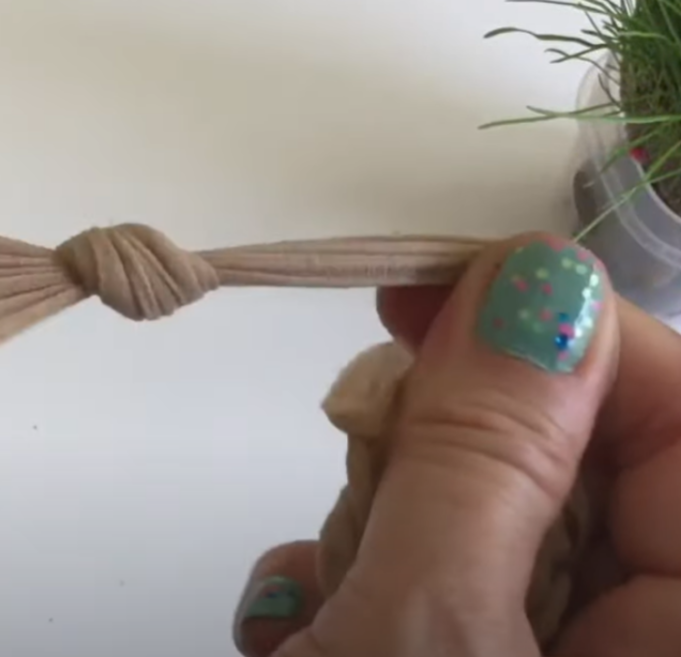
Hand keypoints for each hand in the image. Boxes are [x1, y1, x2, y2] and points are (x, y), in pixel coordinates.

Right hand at [232, 233, 680, 655]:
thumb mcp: (426, 629)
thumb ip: (482, 455)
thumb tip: (535, 270)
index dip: (570, 329)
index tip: (439, 287)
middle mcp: (644, 648)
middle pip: (576, 466)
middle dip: (444, 447)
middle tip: (358, 444)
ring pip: (494, 520)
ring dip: (380, 527)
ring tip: (320, 584)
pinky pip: (444, 587)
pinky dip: (360, 589)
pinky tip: (298, 622)